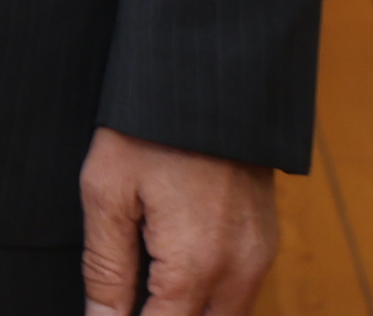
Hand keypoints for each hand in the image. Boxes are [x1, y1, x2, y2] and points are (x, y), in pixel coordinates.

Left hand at [81, 127, 276, 315]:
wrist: (209, 80)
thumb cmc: (148, 128)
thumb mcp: (107, 193)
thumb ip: (105, 270)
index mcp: (195, 264)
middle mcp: (239, 270)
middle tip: (124, 305)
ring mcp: (261, 255)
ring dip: (189, 312)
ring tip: (145, 293)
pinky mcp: (267, 239)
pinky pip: (241, 292)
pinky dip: (209, 300)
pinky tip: (174, 283)